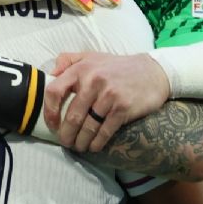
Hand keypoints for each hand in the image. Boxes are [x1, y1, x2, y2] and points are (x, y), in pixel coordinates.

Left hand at [46, 52, 170, 152]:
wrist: (152, 72)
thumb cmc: (117, 66)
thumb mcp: (91, 56)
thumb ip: (68, 60)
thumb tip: (50, 74)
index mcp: (81, 69)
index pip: (54, 91)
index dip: (49, 111)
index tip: (52, 123)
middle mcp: (93, 81)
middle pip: (72, 115)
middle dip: (66, 134)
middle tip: (65, 142)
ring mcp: (108, 95)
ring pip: (87, 126)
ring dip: (80, 141)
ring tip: (78, 147)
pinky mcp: (123, 108)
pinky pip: (104, 131)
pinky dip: (97, 143)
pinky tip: (93, 147)